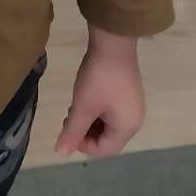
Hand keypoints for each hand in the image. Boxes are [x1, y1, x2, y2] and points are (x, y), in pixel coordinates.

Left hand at [55, 30, 144, 158]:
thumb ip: (72, 132)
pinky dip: (97, 111)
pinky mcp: (128, 93)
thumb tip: (61, 153)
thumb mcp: (83, 106)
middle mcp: (134, 119)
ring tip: (74, 109)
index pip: (105, 150)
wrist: (113, 42)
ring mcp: (132, 105)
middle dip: (86, 133)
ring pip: (108, 124)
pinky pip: (112, 111)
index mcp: (127, 127)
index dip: (84, 146)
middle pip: (108, 138)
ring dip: (90, 122)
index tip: (68, 131)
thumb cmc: (98, 78)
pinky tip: (85, 99)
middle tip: (69, 119)